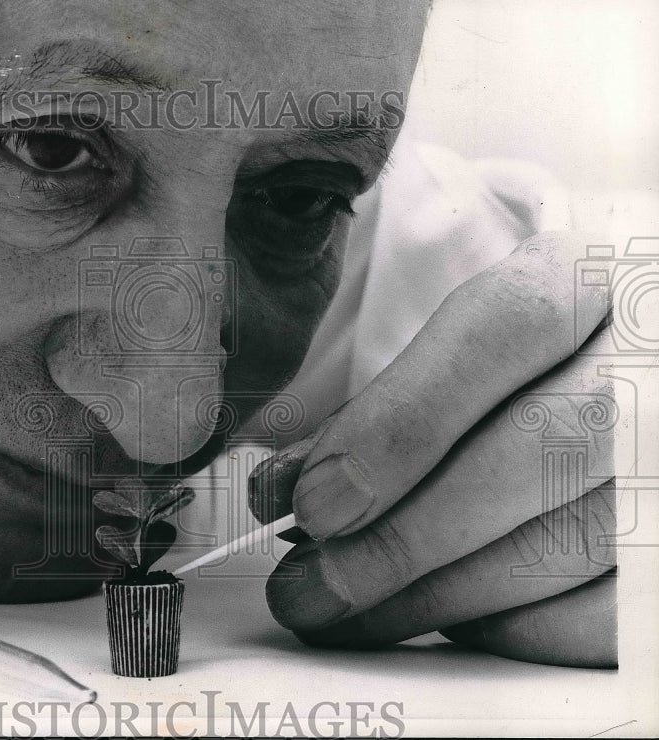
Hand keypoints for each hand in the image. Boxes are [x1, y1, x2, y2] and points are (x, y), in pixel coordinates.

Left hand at [249, 232, 617, 667]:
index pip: (502, 328)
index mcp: (581, 278)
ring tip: (345, 613)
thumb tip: (284, 486)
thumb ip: (378, 403)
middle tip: (307, 585)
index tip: (313, 501)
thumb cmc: (517, 365)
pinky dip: (511, 629)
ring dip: (434, 599)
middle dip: (399, 537)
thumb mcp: (457, 344)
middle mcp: (647, 359)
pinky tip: (446, 618)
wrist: (624, 374)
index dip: (399, 422)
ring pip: (565, 544)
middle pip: (534, 451)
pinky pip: (605, 612)